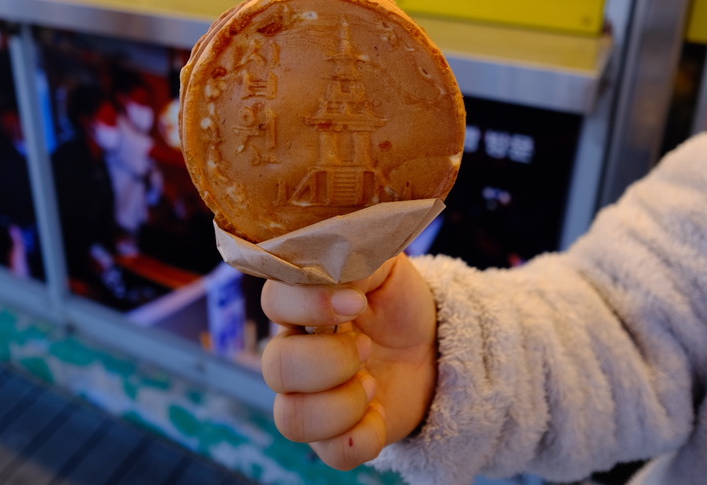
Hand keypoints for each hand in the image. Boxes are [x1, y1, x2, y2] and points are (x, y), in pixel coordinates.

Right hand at [261, 253, 436, 470]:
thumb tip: (335, 268)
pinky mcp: (332, 436)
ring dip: (342, 404)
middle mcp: (294, 352)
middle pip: (275, 367)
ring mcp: (309, 399)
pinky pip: (330, 453)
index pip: (273, 301)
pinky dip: (364, 436)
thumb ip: (358, 253)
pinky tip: (380, 413)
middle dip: (330, 360)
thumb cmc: (398, 301)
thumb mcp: (387, 264)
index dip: (309, 305)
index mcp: (300, 306)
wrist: (433, 345)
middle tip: (368, 348)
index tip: (357, 304)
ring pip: (291, 419)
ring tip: (372, 383)